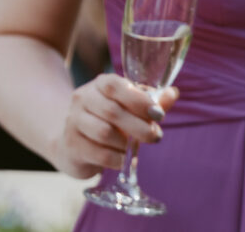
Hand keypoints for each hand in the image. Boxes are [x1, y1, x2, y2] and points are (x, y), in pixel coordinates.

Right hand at [49, 73, 178, 178]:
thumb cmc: (106, 121)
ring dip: (126, 144)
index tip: (158, 114)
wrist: (72, 141)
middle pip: (111, 111)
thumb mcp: (126, 108)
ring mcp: (73, 121)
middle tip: (155, 136)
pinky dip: (117, 159)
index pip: (113, 85)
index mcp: (98, 85)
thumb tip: (172, 93)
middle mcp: (82, 99)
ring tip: (134, 148)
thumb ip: (149, 101)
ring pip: (104, 132)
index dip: (138, 99)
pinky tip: (122, 159)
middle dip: (140, 127)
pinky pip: (99, 154)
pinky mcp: (71, 144)